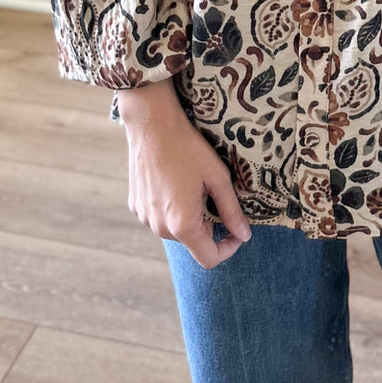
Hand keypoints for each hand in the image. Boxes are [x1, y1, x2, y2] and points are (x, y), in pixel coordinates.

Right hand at [118, 79, 252, 268]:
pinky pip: (159, 217)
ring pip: (175, 230)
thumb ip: (232, 211)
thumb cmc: (188, 148)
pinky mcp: (136, 206)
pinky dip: (171, 208)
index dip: (228, 249)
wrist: (151, 124)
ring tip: (192, 185)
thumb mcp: (218, 178)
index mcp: (183, 224)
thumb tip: (245, 235)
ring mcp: (145, 218)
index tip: (236, 231)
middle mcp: (160, 228)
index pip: (209, 259)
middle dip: (208, 226)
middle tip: (214, 195)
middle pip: (192, 242)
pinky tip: (174, 181)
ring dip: (189, 217)